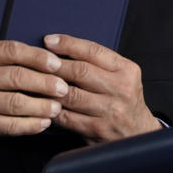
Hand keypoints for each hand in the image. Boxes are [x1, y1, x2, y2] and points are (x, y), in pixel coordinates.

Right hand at [0, 41, 68, 146]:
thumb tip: (43, 58)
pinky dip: (29, 125)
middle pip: (19, 77)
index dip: (39, 57)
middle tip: (63, 88)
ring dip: (42, 106)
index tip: (57, 64)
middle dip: (47, 83)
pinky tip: (42, 124)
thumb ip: (1, 56)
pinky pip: (8, 125)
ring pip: (16, 102)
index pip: (13, 51)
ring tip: (56, 107)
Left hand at [43, 34, 160, 143]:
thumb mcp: (123, 76)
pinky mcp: (97, 129)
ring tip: (34, 81)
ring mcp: (109, 110)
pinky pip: (67, 117)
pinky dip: (51, 109)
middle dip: (54, 64)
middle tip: (36, 60)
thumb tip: (64, 49)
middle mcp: (121, 89)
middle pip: (80, 71)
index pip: (94, 51)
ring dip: (48, 88)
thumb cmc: (125, 100)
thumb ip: (100, 64)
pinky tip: (42, 103)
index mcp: (127, 70)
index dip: (68, 44)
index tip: (49, 40)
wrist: (138, 132)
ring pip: (70, 95)